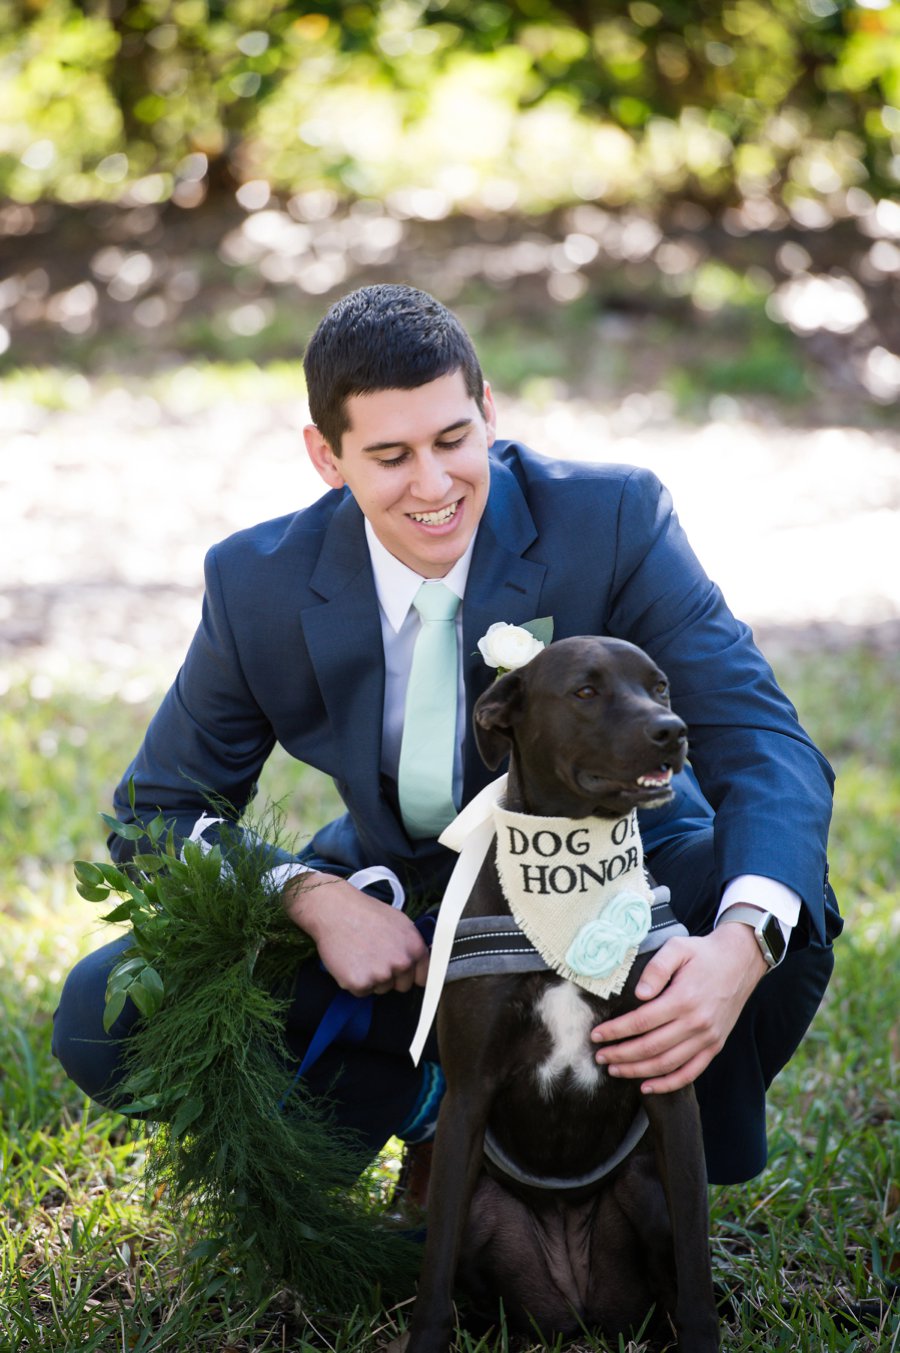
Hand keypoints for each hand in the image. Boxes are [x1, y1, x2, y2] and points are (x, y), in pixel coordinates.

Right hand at [284, 873, 429, 996]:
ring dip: (371, 978)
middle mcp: (401, 963)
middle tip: (374, 956)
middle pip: (402, 986)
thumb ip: (411, 945)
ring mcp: (381, 975)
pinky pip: (361, 991)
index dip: (412, 975)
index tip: (403, 973)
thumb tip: (418, 962)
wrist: (335, 910)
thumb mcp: (400, 922)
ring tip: (360, 954)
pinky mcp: (360, 983)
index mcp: (415, 948)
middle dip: (390, 976)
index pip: (424, 977)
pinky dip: (354, 981)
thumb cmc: (365, 913)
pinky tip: (349, 961)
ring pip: (381, 989)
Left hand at [590, 925, 767, 1093]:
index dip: (615, 1031)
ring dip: (637, 1071)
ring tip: (615, 1070)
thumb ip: (656, 968)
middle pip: (650, 1047)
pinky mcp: (715, 1046)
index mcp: (683, 999)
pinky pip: (690, 1072)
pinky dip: (668, 1084)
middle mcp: (696, 1023)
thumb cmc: (703, 954)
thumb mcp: (677, 948)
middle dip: (620, 1055)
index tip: (596, 1035)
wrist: (740, 961)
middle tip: (599, 1056)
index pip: (641, 1022)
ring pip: (666, 1064)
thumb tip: (640, 994)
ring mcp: (707, 1038)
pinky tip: (647, 1087)